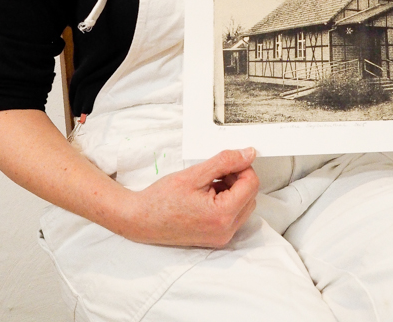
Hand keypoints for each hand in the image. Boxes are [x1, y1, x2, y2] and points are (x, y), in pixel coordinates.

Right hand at [121, 148, 258, 247]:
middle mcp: (226, 230)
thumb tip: (249, 154)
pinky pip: (233, 216)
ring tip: (207, 184)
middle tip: (214, 173)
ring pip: (244, 205)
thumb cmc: (162, 199)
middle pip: (251, 195)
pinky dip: (226, 201)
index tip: (226, 162)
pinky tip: (206, 195)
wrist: (141, 220)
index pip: (252, 184)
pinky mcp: (216, 238)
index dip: (242, 167)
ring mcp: (221, 237)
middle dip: (237, 179)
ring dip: (232, 190)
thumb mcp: (195, 173)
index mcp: (223, 215)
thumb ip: (225, 161)